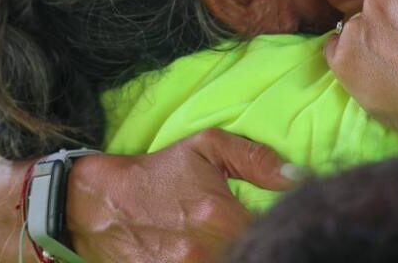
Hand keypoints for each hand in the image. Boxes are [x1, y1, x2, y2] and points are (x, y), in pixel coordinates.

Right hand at [68, 130, 295, 262]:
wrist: (99, 203)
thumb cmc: (159, 172)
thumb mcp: (207, 147)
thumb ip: (257, 160)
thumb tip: (298, 176)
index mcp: (219, 217)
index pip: (269, 234)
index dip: (279, 231)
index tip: (280, 224)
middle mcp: (203, 252)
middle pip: (251, 255)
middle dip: (258, 246)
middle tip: (259, 237)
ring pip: (232, 262)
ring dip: (236, 253)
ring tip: (233, 242)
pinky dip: (213, 261)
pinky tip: (215, 250)